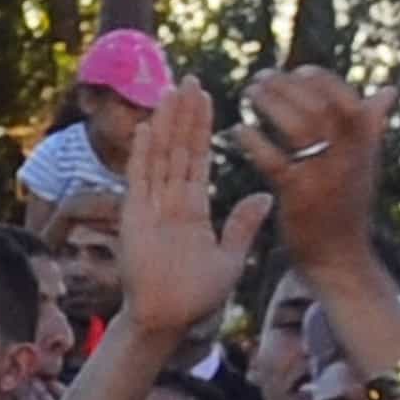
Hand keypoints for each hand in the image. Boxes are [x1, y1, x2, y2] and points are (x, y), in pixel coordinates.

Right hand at [112, 81, 272, 349]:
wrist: (168, 319)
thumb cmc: (196, 295)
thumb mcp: (231, 257)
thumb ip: (243, 225)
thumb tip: (265, 194)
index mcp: (194, 209)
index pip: (198, 160)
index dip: (202, 130)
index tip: (207, 99)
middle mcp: (170, 203)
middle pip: (177, 150)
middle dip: (183, 115)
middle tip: (189, 80)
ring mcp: (150, 208)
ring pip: (159, 158)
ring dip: (164, 125)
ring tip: (171, 92)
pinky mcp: (134, 219)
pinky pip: (138, 182)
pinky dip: (140, 156)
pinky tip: (144, 129)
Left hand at [231, 69, 397, 271]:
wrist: (339, 258)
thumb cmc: (346, 205)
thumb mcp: (366, 162)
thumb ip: (372, 125)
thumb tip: (388, 91)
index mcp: (366, 145)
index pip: (347, 98)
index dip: (322, 80)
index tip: (298, 70)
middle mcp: (350, 157)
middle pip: (320, 107)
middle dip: (289, 87)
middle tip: (261, 77)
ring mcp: (326, 176)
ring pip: (300, 127)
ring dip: (271, 104)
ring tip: (249, 93)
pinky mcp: (299, 197)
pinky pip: (275, 161)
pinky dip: (254, 141)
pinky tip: (236, 131)